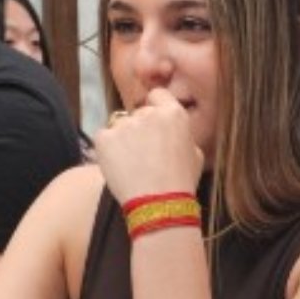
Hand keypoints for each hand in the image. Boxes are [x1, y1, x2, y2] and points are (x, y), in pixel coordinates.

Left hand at [94, 90, 202, 205]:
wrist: (158, 203)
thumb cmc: (181, 182)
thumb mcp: (195, 155)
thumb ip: (182, 136)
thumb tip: (174, 134)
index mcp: (173, 114)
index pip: (158, 95)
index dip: (155, 107)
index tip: (154, 123)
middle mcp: (148, 113)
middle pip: (138, 114)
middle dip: (139, 128)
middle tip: (143, 152)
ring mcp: (124, 124)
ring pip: (120, 126)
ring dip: (123, 139)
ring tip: (130, 164)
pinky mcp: (104, 137)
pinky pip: (104, 138)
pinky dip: (107, 150)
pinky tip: (117, 166)